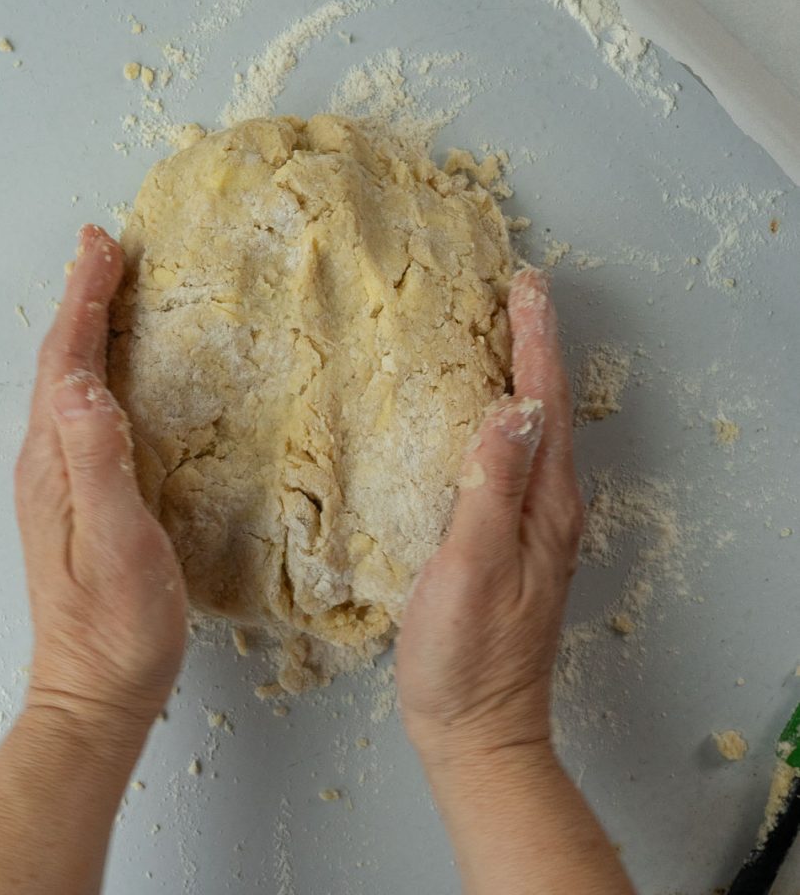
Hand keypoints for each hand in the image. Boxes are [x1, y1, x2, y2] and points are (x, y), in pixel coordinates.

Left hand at [14, 225, 186, 741]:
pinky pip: (86, 412)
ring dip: (88, 329)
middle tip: (105, 249)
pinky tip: (115, 371)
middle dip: (84, 300)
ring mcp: (62, 481)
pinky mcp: (81, 497)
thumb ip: (97, 463)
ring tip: (109, 289)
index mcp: (55, 463)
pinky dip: (99, 369)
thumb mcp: (115, 543)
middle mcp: (49, 463)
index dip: (86, 301)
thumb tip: (81, 385)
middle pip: (62, 364)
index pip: (66, 363)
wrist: (97, 689)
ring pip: (71, 384)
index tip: (104, 247)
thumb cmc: (117, 624)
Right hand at [396, 268, 582, 765]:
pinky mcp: (504, 540)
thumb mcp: (473, 568)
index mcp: (544, 506)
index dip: (535, 340)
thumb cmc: (466, 657)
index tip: (526, 286)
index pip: (545, 405)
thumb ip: (492, 487)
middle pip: (547, 409)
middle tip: (517, 291)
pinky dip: (499, 419)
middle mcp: (546, 507)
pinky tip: (477, 416)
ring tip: (501, 333)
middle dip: (534, 344)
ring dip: (520, 376)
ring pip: (530, 432)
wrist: (475, 728)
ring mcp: (528, 525)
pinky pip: (509, 460)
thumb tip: (514, 407)